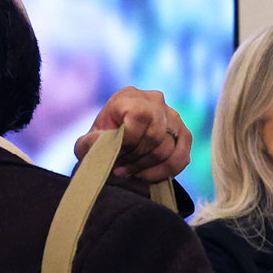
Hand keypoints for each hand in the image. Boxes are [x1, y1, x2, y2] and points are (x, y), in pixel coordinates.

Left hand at [74, 87, 191, 182]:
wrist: (115, 147)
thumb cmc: (101, 143)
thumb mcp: (87, 144)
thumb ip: (90, 144)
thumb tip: (108, 143)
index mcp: (129, 96)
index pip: (141, 116)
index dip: (129, 141)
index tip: (117, 154)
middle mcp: (155, 101)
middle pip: (155, 136)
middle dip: (137, 159)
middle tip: (122, 169)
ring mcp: (173, 117)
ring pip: (168, 149)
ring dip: (148, 167)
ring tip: (132, 172)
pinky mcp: (184, 134)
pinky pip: (182, 158)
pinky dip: (165, 171)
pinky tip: (148, 175)